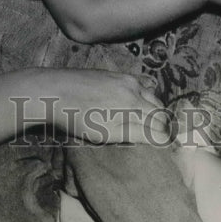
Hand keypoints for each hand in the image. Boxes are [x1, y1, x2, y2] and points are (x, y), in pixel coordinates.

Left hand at [50, 69, 167, 145]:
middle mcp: (135, 88)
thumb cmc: (79, 118)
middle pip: (158, 108)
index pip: (160, 123)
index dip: (165, 137)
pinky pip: (141, 82)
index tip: (165, 148)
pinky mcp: (116, 73)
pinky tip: (141, 100)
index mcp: (134, 105)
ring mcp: (125, 78)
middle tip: (158, 138)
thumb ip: (136, 134)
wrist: (55, 91)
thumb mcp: (107, 133)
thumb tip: (162, 139)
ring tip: (149, 123)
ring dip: (154, 109)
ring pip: (151, 95)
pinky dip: (147, 93)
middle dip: (162, 124)